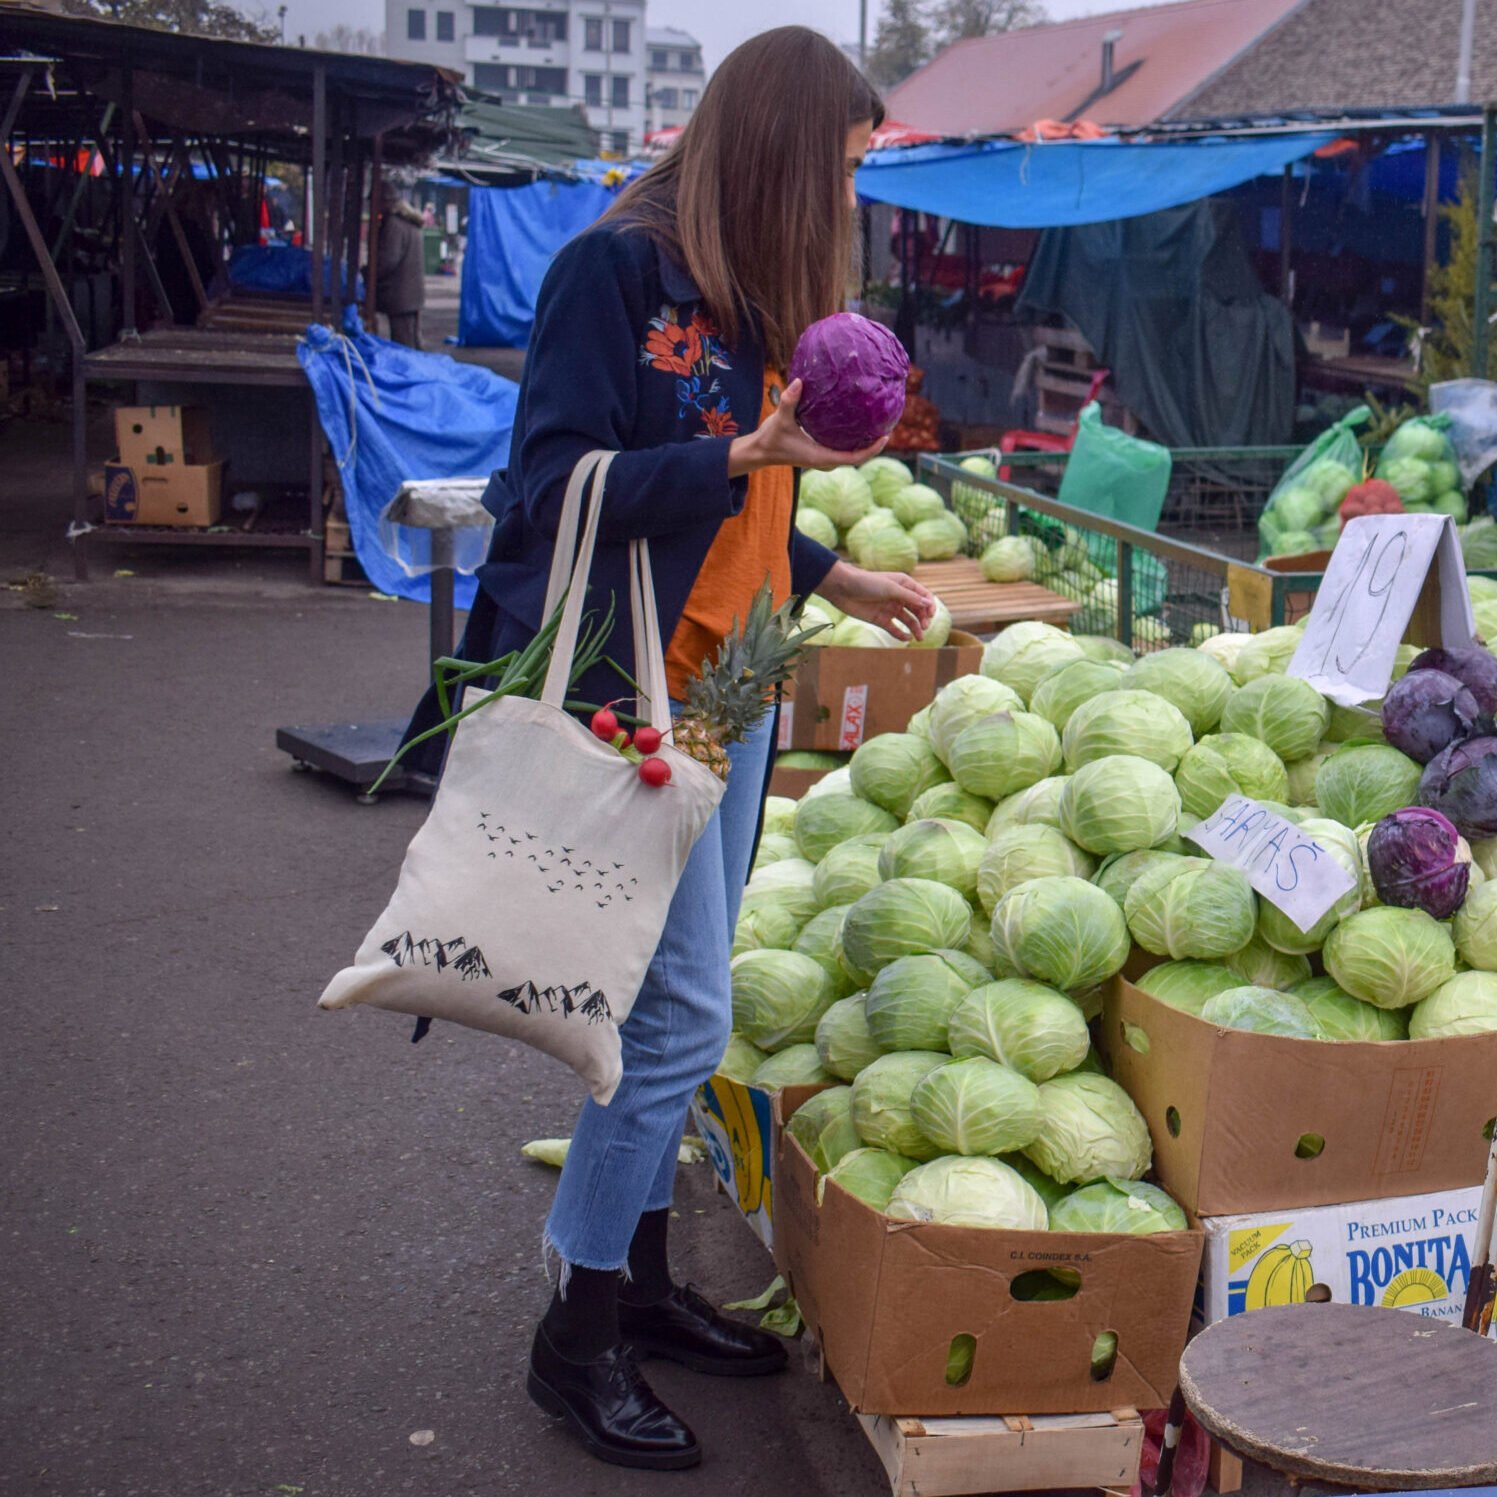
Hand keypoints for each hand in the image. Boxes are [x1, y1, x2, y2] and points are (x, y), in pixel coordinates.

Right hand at [728, 379, 889, 475]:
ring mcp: (824, 458)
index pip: (854, 458)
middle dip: (874, 445)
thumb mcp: (780, 419)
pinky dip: (854, 441)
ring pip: (851, 454)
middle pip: (858, 457)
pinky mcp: (820, 452)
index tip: (885, 437)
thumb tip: (798, 381)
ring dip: (866, 444)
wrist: (761, 452)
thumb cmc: (771, 438)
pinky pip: (843, 449)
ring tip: (878, 426)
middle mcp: (826, 460)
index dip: (872, 449)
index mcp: (821, 457)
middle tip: (888, 427)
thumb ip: (789, 401)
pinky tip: (859, 425)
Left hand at [817, 560, 937, 642]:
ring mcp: (890, 608)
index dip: (930, 605)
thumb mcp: (891, 588)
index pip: (923, 596)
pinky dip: (901, 634)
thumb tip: (929, 603)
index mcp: (904, 585)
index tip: (931, 615)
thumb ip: (910, 597)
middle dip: (923, 618)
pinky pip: (894, 629)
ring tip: (919, 638)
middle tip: (924, 627)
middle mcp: (899, 596)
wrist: (843, 589)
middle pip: (918, 609)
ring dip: (915, 629)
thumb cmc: (867, 583)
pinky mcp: (880, 619)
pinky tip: (907, 639)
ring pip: (908, 620)